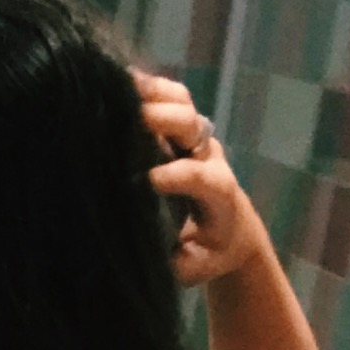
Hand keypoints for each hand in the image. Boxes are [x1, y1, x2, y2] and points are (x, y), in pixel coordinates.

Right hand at [134, 71, 263, 287]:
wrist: (233, 230)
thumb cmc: (209, 253)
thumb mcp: (196, 268)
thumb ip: (176, 261)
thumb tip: (144, 253)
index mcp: (218, 194)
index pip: (201, 177)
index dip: (177, 175)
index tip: (147, 181)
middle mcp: (210, 157)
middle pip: (192, 125)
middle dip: (164, 121)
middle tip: (133, 121)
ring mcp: (197, 138)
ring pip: (182, 103)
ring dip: (153, 94)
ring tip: (119, 88)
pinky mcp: (184, 128)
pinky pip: (169, 97)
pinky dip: (145, 87)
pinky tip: (117, 81)